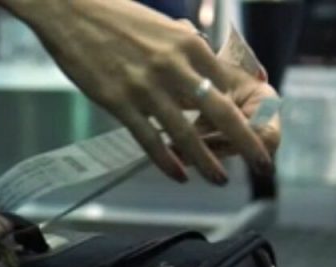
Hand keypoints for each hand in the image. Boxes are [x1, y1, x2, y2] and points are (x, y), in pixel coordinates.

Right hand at [0, 0, 274, 184]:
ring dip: (207, 161)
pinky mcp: (118, 101)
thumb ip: (184, 52)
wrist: (71, 10)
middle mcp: (174, 66)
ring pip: (185, 132)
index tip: (257, 132)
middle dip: (247, 142)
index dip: (246, 113)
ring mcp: (146, 86)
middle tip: (264, 164)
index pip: (228, 85)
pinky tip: (178, 175)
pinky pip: (148, 138)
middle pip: (220, 112)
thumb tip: (201, 72)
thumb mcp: (162, 28)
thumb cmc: (116, 17)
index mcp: (190, 44)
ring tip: (220, 180)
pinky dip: (165, 161)